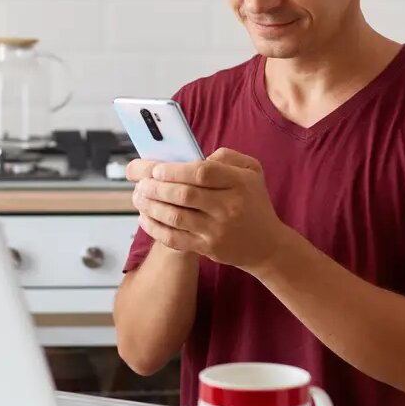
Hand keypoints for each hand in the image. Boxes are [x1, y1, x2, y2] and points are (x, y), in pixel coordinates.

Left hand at [128, 148, 292, 271]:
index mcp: (239, 183)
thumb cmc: (253, 202)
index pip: (202, 173)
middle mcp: (229, 207)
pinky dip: (155, 227)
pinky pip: (174, 238)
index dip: (174, 170)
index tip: (156, 169)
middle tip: (140, 181)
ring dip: (151, 205)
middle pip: (184, 195)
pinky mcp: (207, 248)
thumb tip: (195, 157)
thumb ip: (226, 157)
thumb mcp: (252, 171)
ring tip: (138, 196)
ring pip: (175, 217)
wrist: (267, 245)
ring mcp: (217, 230)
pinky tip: (145, 217)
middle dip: (156, 187)